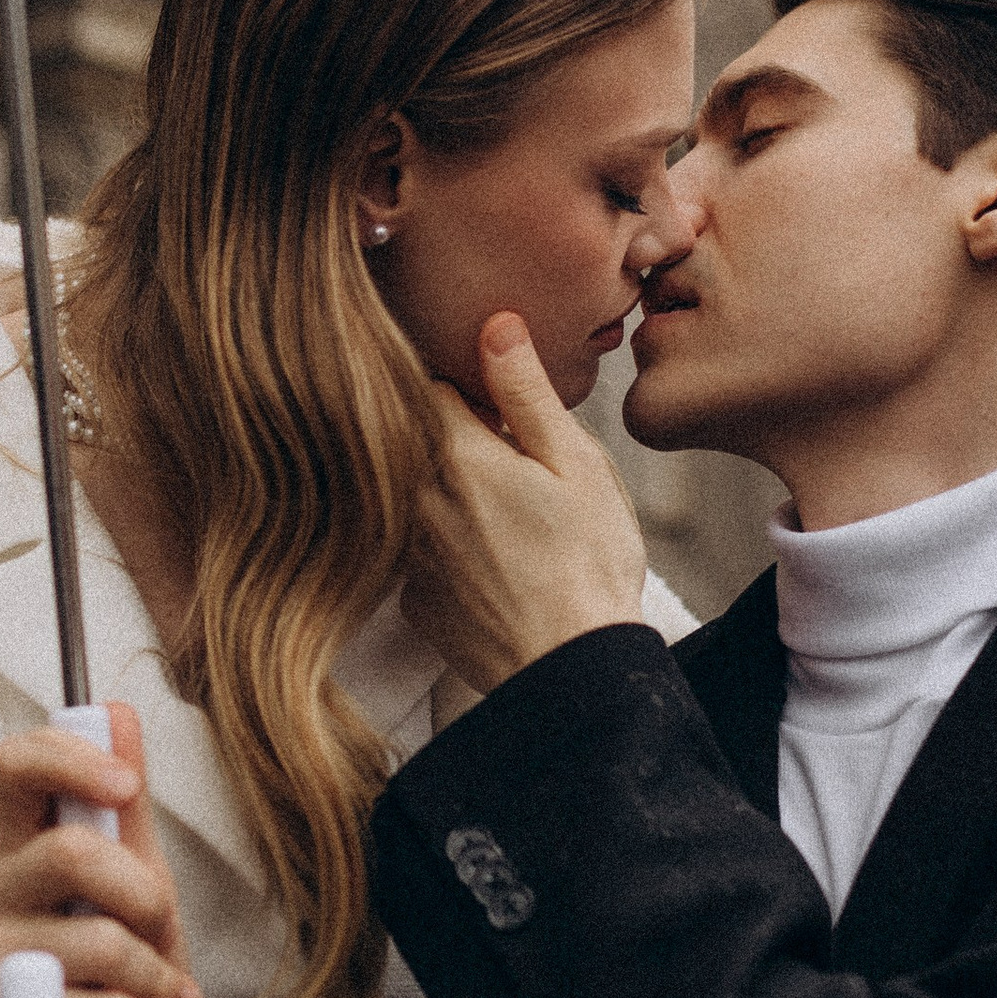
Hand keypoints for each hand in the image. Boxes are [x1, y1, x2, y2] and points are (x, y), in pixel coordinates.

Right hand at [0, 703, 202, 997]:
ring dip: (156, 983)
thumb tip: (117, 712)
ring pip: (100, 942)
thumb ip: (122, 807)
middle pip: (70, 853)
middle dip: (146, 902)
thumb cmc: (116, 981)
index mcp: (20, 851)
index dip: (69, 760)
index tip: (124, 787)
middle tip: (161, 943)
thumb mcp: (135, 888)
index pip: (13, 767)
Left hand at [404, 314, 648, 691]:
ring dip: (445, 488)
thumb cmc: (589, 564)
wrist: (570, 672)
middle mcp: (414, 499)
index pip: (427, 382)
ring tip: (505, 512)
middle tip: (507, 456)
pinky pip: (418, 546)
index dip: (464, 382)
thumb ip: (526, 393)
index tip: (495, 398)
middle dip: (451, 433)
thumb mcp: (575, 464)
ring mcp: (407, 552)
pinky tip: (490, 559)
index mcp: (454, 455)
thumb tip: (494, 325)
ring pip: (412, 492)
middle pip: (413, 437)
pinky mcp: (412, 597)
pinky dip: (445, 541)